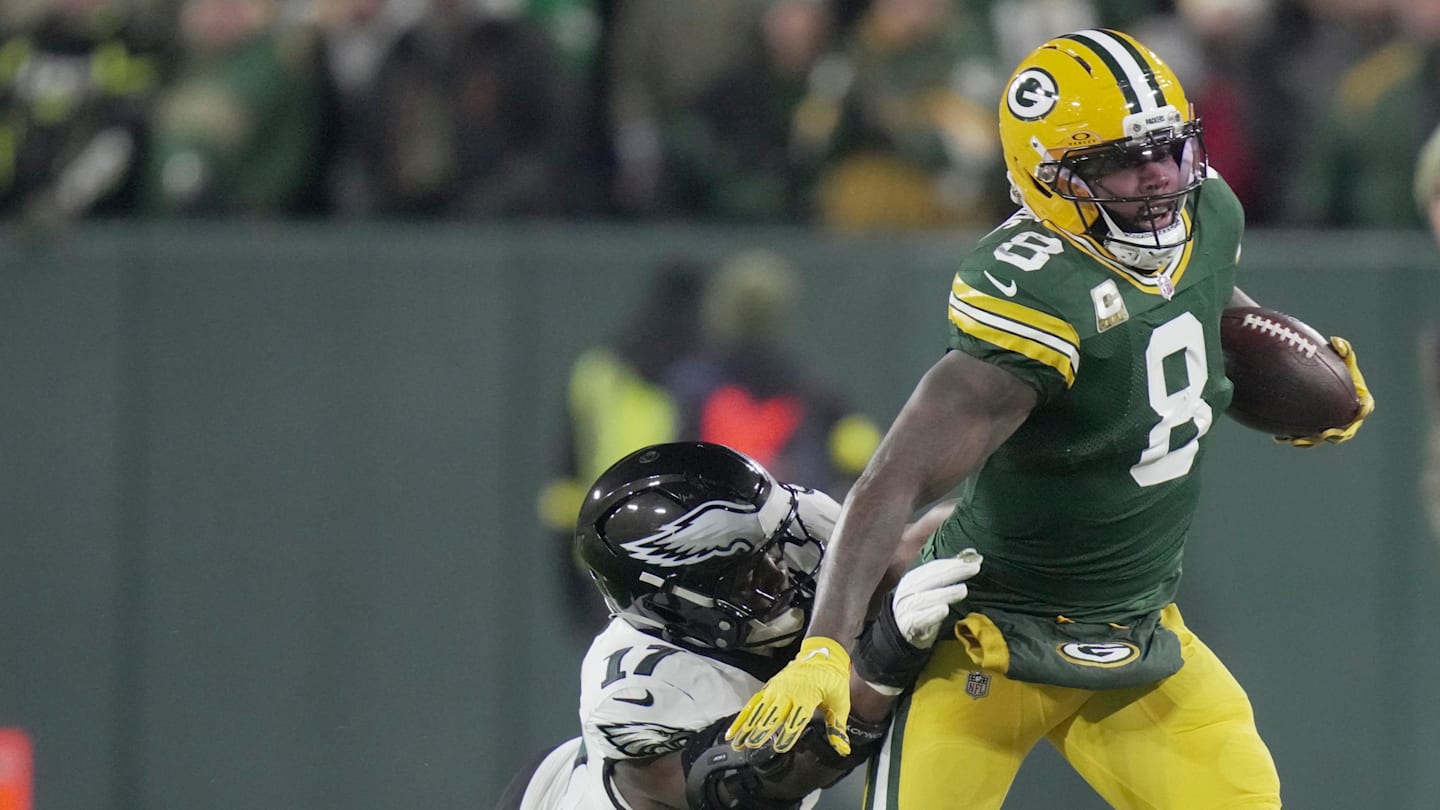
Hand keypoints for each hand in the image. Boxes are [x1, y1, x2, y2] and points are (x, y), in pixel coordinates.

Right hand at [726, 636, 852, 755]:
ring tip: (737, 743)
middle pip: (773, 714)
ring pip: (759, 710)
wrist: (823, 654)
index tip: (779, 747)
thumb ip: (837, 728)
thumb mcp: (840, 703)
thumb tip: (843, 750)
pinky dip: (742, 718)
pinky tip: (733, 732)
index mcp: (807, 696)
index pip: (796, 718)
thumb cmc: (833, 679)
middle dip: (762, 730)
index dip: (788, 733)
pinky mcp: (769, 688)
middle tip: (753, 745)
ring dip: (747, 727)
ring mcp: (776, 689)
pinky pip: (753, 704)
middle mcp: (789, 692)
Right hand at [891, 549, 982, 648]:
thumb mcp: (931, 589)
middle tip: (974, 569)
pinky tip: (944, 610)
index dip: (954, 563)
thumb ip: (949, 572)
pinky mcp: (908, 625)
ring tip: (963, 590)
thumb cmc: (922, 607)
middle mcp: (908, 590)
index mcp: (913, 578)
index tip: (974, 561)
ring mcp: (906, 607)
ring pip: (926, 598)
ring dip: (945, 593)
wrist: (902, 631)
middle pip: (932, 579)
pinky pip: (920, 619)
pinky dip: (932, 614)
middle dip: (954, 572)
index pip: (934, 567)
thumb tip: (973, 555)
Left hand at [1277, 336, 1374, 446]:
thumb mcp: (1338, 357)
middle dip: (1334, 434)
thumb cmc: (1331, 366)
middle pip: (1343, 432)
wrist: (1313, 378)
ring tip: (1295, 439)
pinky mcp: (1312, 429)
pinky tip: (1278, 437)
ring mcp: (1329, 426)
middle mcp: (1346, 418)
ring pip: (1320, 438)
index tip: (1358, 409)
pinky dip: (1292, 437)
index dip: (1363, 410)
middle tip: (1324, 433)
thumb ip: (1342, 349)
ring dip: (1309, 440)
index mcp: (1360, 401)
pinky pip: (1303, 437)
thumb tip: (1335, 341)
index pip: (1366, 407)